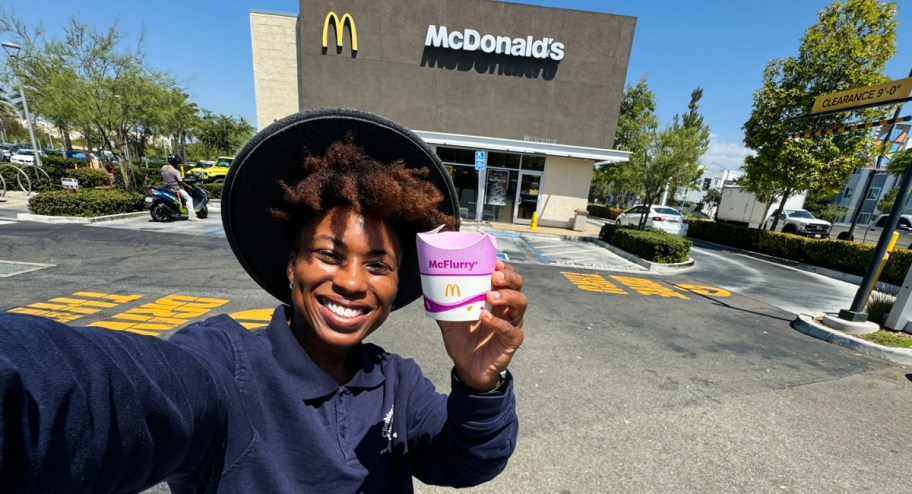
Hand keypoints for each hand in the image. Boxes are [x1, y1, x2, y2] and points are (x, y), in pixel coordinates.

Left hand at [438, 260, 525, 391]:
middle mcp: (507, 309)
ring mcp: (512, 324)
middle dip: (508, 278)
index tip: (493, 262)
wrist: (467, 368)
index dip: (504, 268)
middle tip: (494, 276)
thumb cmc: (462, 341)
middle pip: (518, 286)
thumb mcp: (450, 320)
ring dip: (506, 296)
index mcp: (496, 299)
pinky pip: (510, 329)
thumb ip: (443, 305)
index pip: (507, 278)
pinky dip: (498, 322)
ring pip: (521, 303)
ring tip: (490, 295)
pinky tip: (484, 317)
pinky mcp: (511, 341)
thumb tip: (429, 288)